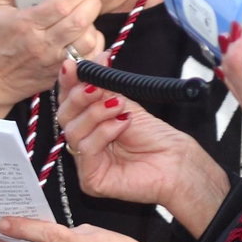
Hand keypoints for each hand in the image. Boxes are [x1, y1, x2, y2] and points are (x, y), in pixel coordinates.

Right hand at [0, 0, 105, 107]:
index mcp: (25, 24)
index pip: (61, 4)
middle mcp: (42, 44)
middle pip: (79, 20)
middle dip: (90, 0)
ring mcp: (53, 61)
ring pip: (87, 39)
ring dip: (92, 22)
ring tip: (85, 12)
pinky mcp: (59, 73)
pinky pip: (88, 58)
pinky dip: (94, 44)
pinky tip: (86, 33)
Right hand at [55, 57, 230, 236]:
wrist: (177, 161)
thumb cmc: (155, 136)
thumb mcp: (124, 103)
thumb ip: (102, 87)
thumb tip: (92, 61)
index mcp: (89, 124)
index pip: (68, 102)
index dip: (68, 83)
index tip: (73, 65)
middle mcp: (84, 142)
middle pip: (64, 116)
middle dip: (79, 97)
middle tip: (97, 87)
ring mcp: (86, 163)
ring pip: (72, 132)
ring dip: (96, 114)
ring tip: (118, 107)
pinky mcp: (91, 180)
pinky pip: (85, 150)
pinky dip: (102, 132)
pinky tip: (121, 124)